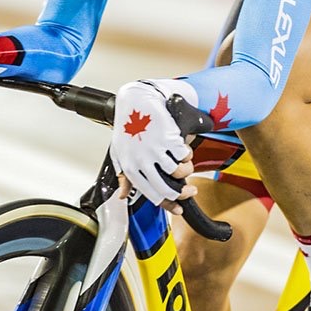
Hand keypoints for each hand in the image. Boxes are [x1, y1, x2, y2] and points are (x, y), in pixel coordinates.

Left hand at [110, 79, 197, 209]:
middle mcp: (143, 162)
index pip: (152, 195)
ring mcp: (156, 150)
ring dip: (187, 170)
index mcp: (131, 169)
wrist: (137, 101)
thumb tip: (123, 195)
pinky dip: (187, 155)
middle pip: (169, 188)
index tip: (180, 209)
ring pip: (180, 172)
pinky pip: (184, 155)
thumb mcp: (119, 154)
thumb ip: (123, 177)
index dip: (169, 205)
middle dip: (184, 193)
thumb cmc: (128, 126)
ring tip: (185, 164)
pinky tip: (183, 150)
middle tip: (191, 190)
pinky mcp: (168, 138)